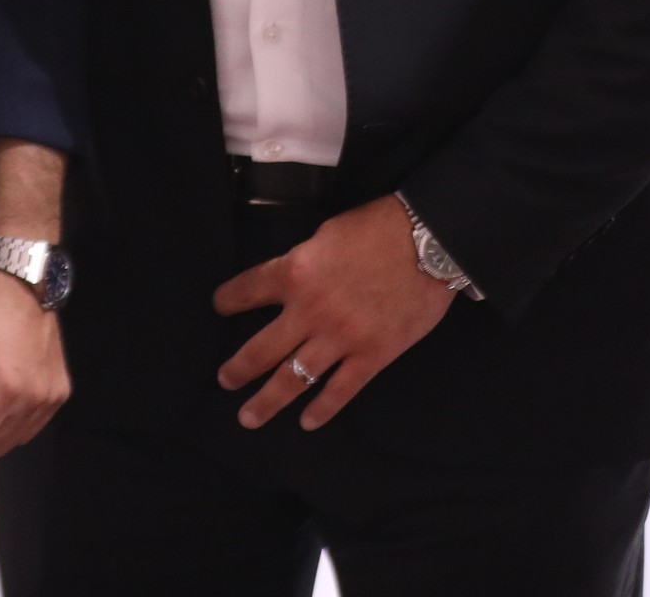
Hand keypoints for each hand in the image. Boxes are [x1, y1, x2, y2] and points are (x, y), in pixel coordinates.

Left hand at [214, 195, 454, 430]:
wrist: (430, 242)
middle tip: (225, 380)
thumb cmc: (381, 227)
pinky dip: (322, 410)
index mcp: (296, 273)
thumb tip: (296, 279)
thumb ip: (306, 261)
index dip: (228, 300)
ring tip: (249, 417)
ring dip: (266, 401)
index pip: (248, 290)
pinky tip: (308, 422)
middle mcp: (309, 311)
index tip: (220, 307)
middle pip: (260, 351)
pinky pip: (340, 391)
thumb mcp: (328, 233)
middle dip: (237, 370)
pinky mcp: (371, 356)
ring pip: (292, 379)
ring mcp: (340, 338)